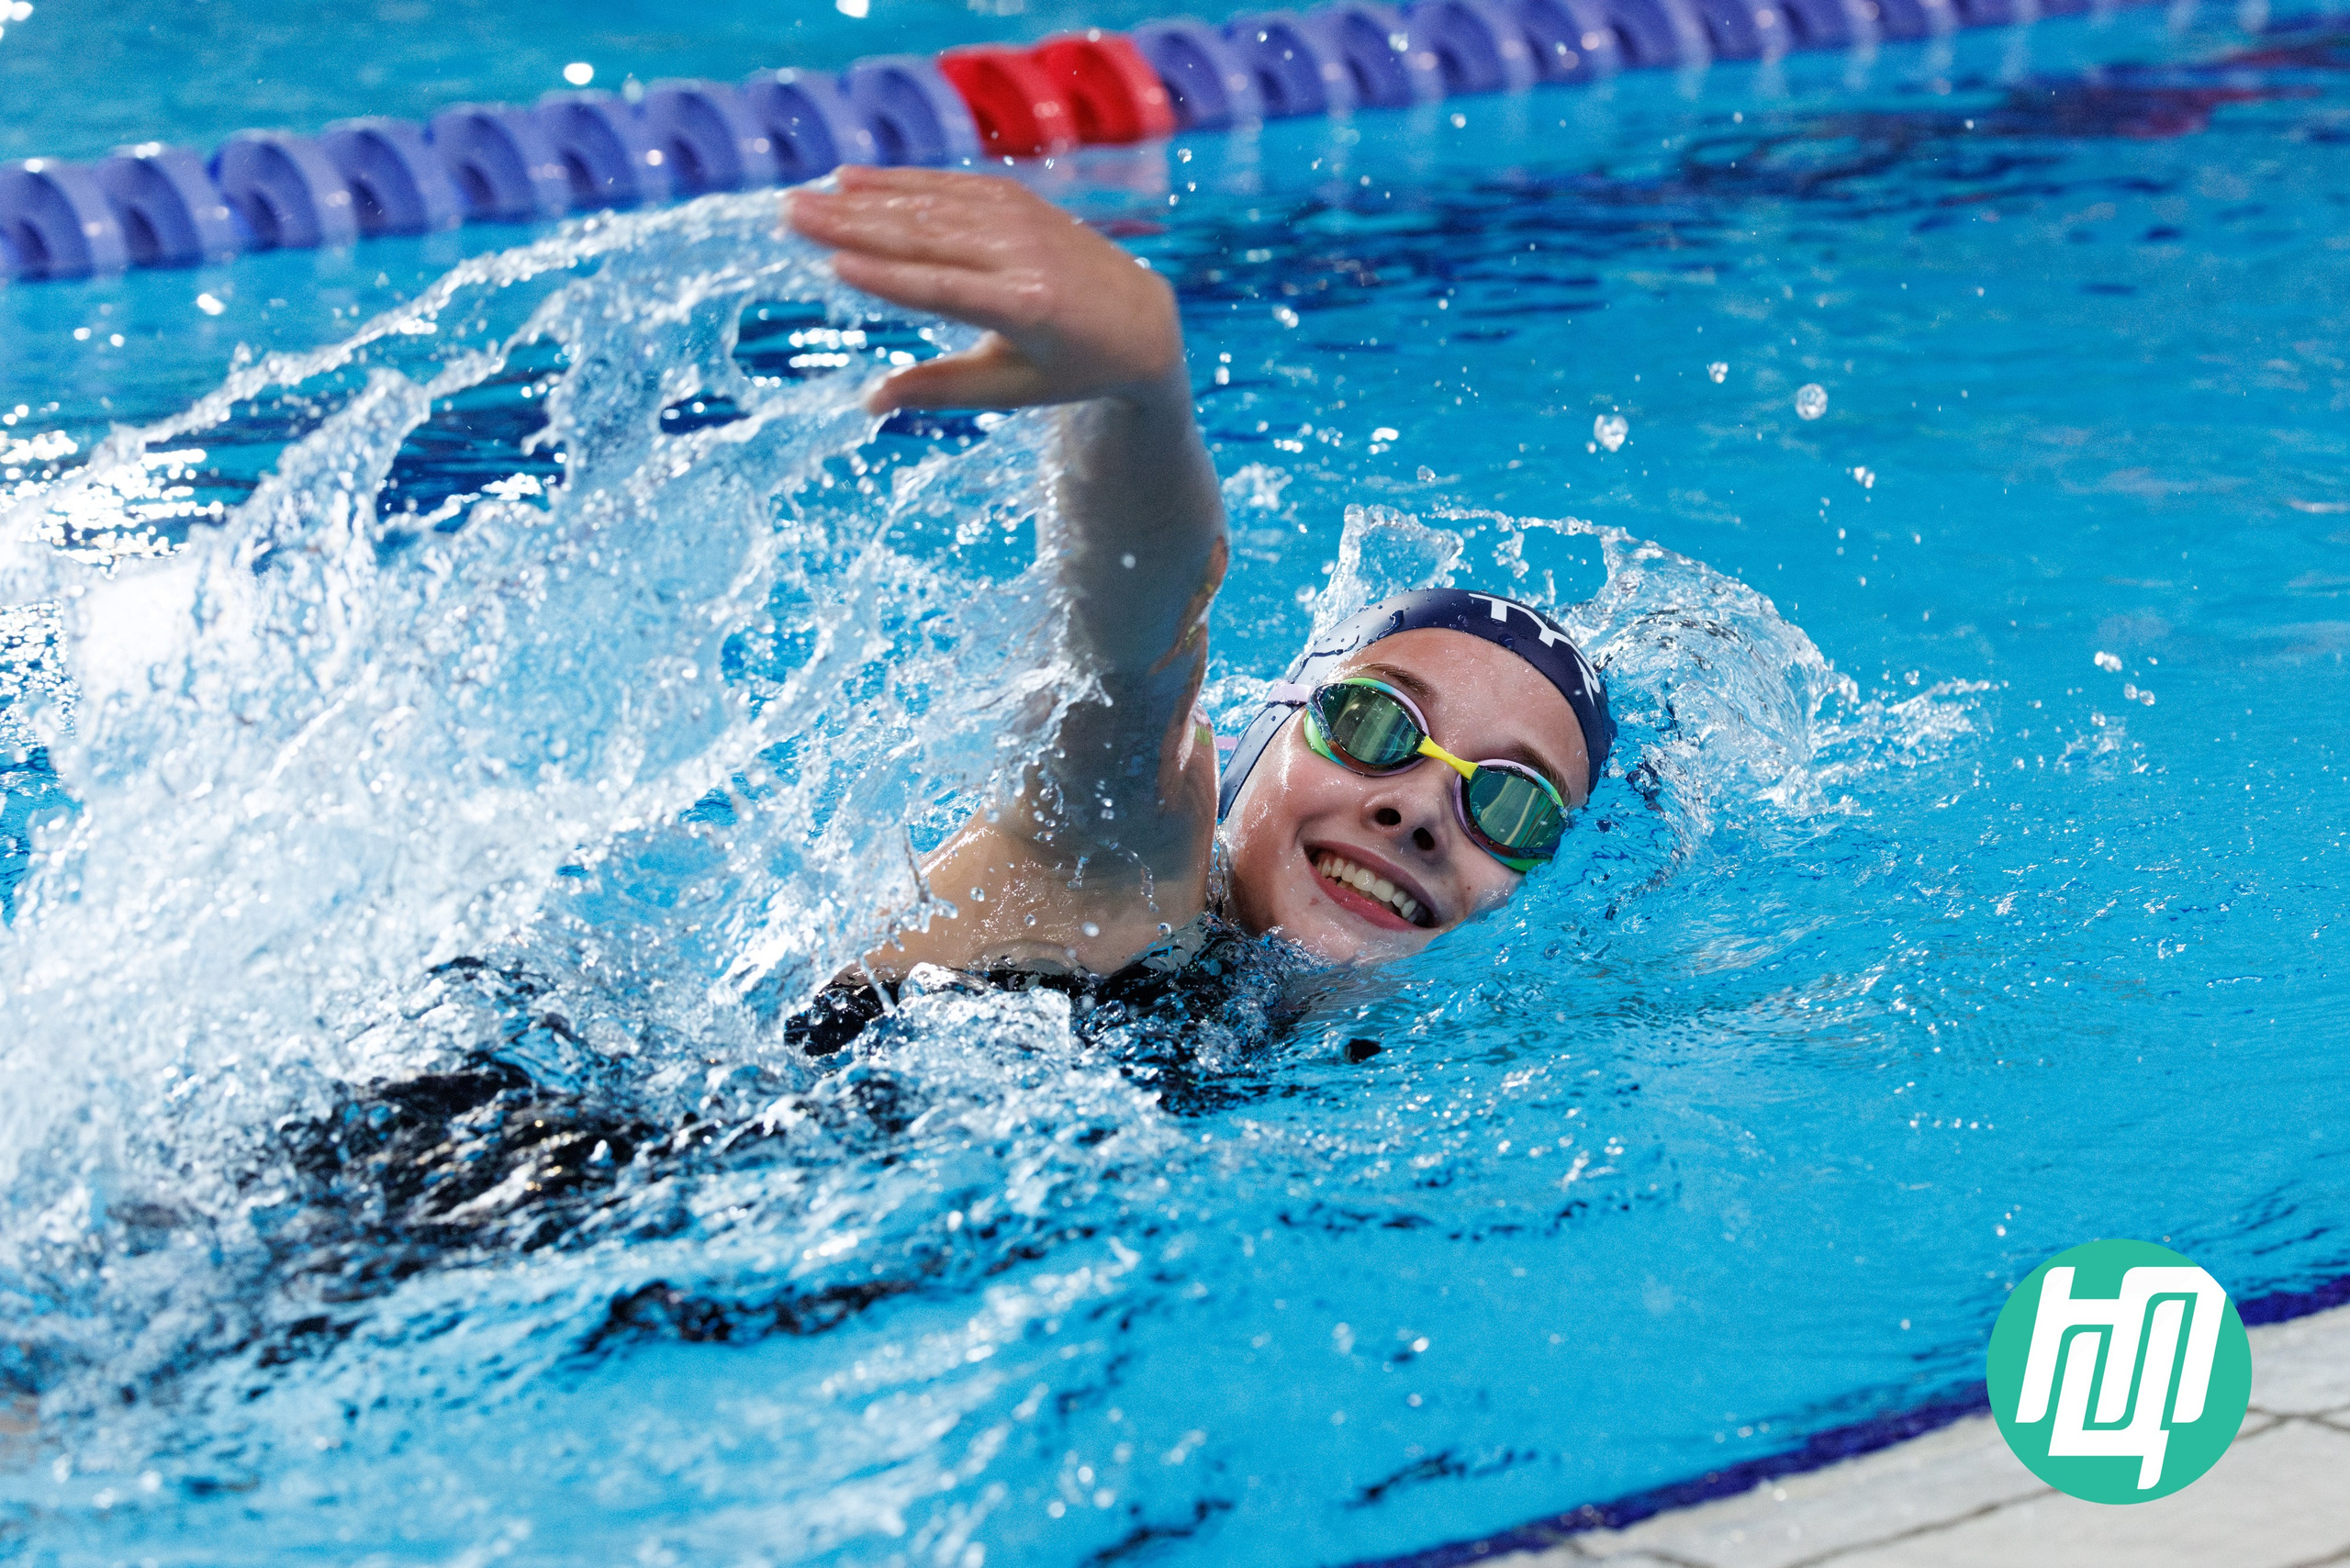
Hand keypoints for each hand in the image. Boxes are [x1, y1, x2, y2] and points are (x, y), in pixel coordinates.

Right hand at [784, 167, 1187, 417]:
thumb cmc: (1069, 368)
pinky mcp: (1016, 199)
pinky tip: (851, 177)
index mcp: (1026, 308)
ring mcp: (1021, 220)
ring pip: (931, 205)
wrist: (1139, 318)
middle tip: (790, 216)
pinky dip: (900, 181)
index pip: (944, 289)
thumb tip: (870, 402)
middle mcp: (1024, 256)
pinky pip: (949, 185)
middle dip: (853, 225)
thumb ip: (940, 391)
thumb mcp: (1011, 389)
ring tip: (805, 200)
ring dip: (863, 199)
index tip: (832, 264)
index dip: (887, 278)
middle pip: (926, 237)